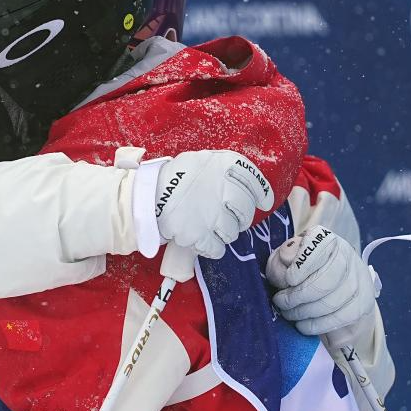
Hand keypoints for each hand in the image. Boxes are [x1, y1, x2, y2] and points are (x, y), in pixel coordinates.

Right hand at [153, 150, 273, 258]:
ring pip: (232, 233)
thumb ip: (225, 170)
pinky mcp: (199, 235)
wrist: (147, 195)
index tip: (263, 202)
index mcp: (222, 166)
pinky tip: (203, 240)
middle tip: (230, 218)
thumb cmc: (175, 178)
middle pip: (245, 212)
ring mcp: (211, 214)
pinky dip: (212, 248)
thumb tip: (253, 187)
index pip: (253, 180)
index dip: (262, 193)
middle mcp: (222, 189)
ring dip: (224, 233)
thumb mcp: (201, 161)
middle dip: (240, 218)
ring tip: (210, 227)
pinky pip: (217, 249)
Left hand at [265, 225, 376, 345]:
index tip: (288, 280)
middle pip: (324, 281)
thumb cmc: (299, 271)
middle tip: (281, 303)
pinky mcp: (363, 303)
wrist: (330, 287)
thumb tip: (288, 258)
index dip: (301, 266)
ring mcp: (359, 280)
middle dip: (297, 297)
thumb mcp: (284, 261)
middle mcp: (347, 256)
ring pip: (331, 303)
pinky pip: (340, 319)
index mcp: (326, 240)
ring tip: (289, 314)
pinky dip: (317, 325)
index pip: (318, 248)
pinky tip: (303, 325)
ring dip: (304, 313)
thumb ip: (282, 259)